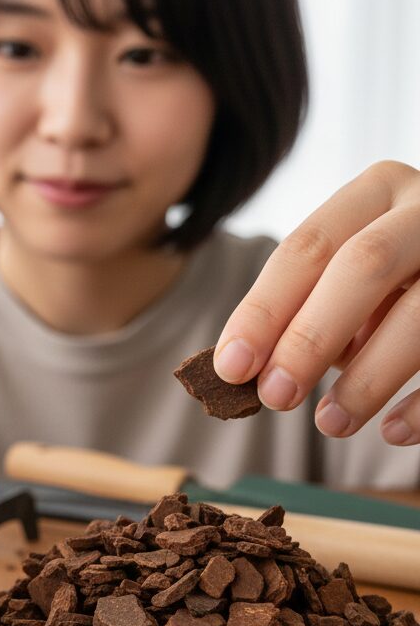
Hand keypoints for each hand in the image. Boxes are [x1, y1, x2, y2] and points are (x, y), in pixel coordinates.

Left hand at [213, 159, 419, 444]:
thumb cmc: (388, 288)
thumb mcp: (345, 282)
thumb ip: (300, 313)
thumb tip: (247, 370)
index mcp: (375, 192)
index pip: (306, 248)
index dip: (263, 310)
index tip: (231, 367)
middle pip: (365, 265)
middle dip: (311, 337)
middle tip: (275, 397)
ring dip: (370, 377)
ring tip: (330, 424)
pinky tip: (394, 432)